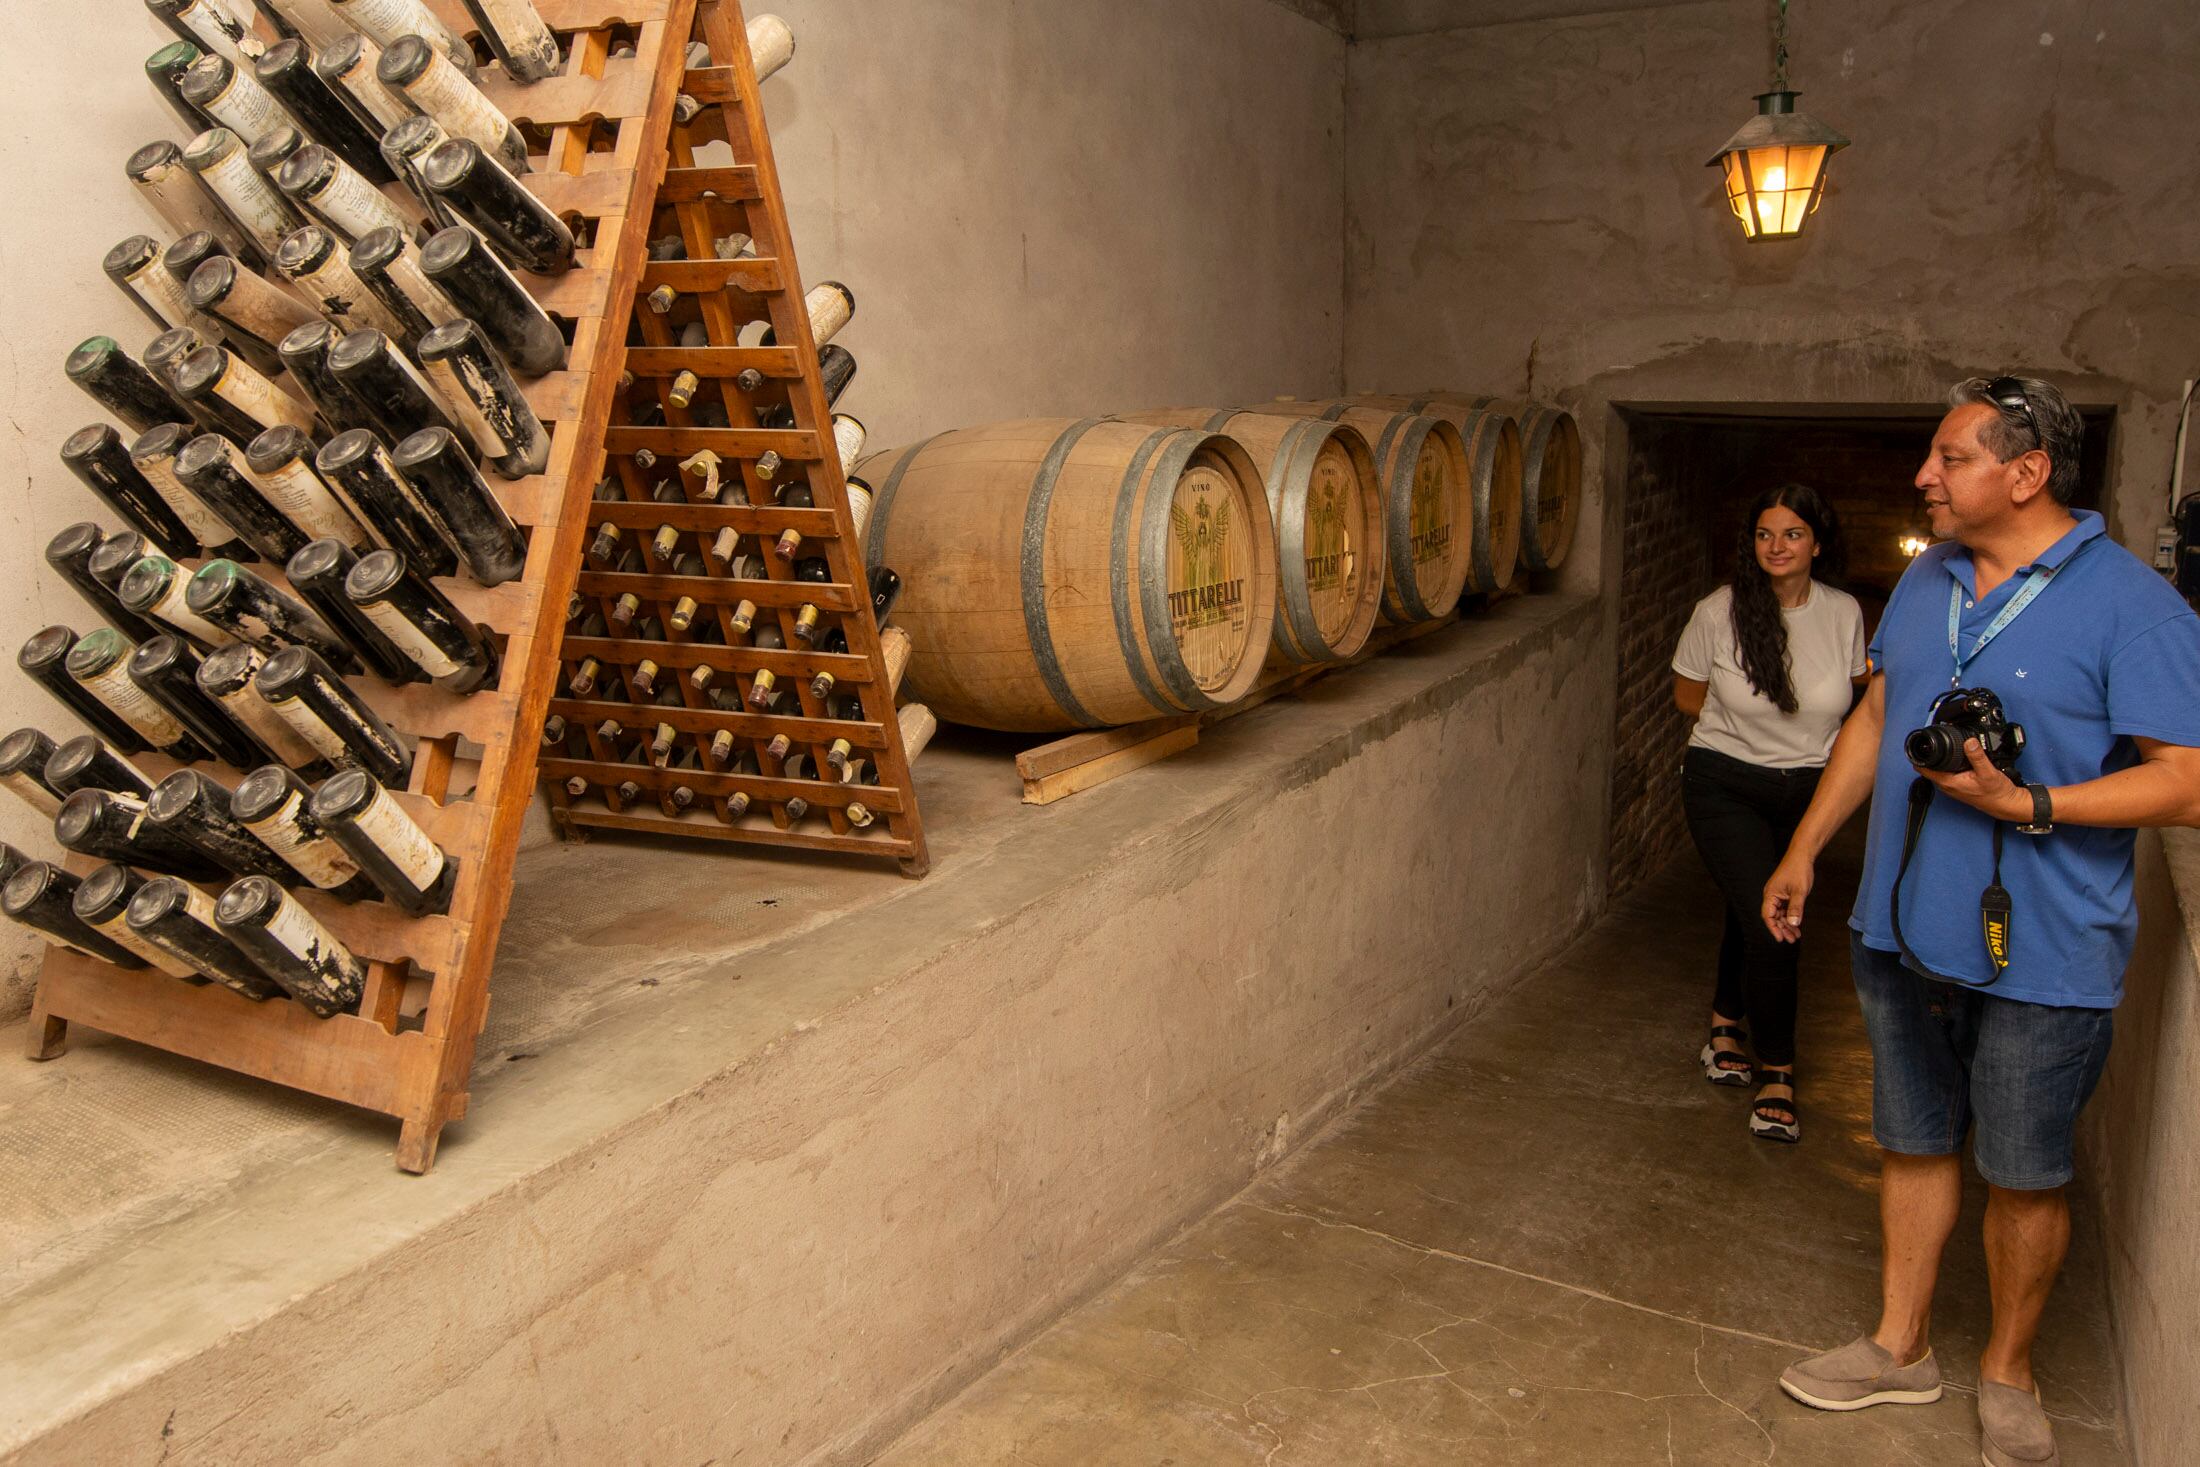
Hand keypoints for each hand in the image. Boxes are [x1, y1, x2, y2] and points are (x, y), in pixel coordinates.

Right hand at [1762, 850, 1814, 944]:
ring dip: (1787, 924)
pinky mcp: (1784, 893)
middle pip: (1774, 917)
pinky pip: (1785, 908)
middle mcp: (1771, 896)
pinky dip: (1790, 916)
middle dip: (1782, 929)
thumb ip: (1795, 909)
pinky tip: (1796, 923)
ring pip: (1780, 914)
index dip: (1773, 928)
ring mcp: (1778, 894)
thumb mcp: (1799, 892)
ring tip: (1796, 935)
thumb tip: (1793, 923)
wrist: (1802, 855)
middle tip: (1792, 939)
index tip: (1780, 938)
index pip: (1768, 916)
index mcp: (1770, 895)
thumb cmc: (1798, 870)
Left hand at [1916, 738, 2031, 821]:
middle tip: (1935, 741)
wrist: (2005, 803)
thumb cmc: (1996, 793)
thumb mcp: (1988, 772)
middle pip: (1929, 767)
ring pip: (1939, 769)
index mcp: (1948, 782)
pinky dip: (1949, 763)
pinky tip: (1957, 757)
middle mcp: (1946, 785)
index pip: (1924, 769)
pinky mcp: (1958, 785)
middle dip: (1930, 755)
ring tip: (1945, 747)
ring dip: (1940, 759)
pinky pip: (1947, 772)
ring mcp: (1952, 786)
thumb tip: (1968, 742)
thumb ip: (1977, 757)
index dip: (1920, 756)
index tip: (1922, 744)